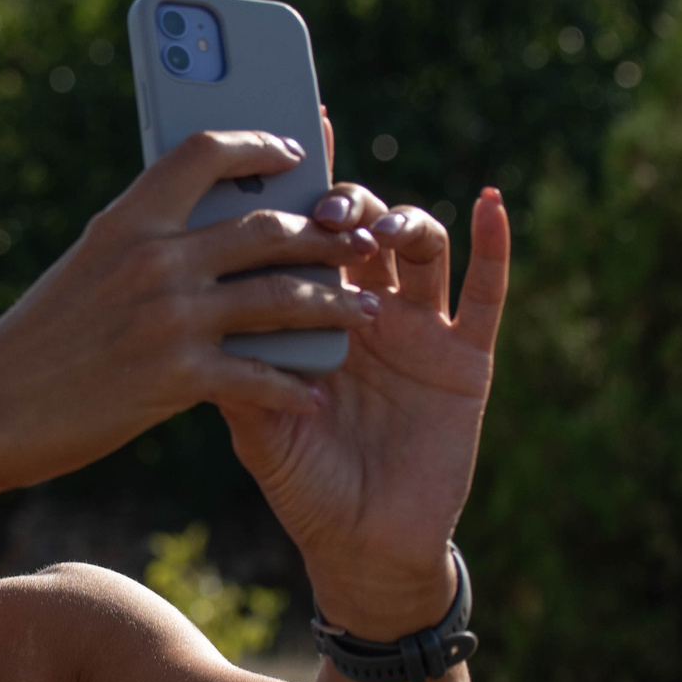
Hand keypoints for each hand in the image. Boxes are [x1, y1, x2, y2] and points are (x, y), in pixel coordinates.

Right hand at [0, 130, 383, 495]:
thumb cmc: (40, 341)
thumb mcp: (85, 268)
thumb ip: (143, 243)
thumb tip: (203, 230)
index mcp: (128, 220)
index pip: (205, 151)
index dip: (260, 143)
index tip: (294, 151)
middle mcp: (153, 257)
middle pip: (268, 226)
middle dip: (328, 233)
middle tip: (363, 241)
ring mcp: (168, 317)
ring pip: (281, 297)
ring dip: (336, 305)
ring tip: (368, 314)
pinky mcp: (176, 378)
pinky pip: (260, 374)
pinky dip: (294, 385)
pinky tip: (313, 393)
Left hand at [220, 177, 508, 637]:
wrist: (361, 545)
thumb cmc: (304, 482)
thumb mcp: (255, 423)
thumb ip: (233, 366)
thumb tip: (188, 308)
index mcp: (316, 313)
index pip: (308, 235)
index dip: (305, 184)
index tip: (287, 136)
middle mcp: (370, 308)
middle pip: (365, 227)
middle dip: (347, 206)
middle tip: (322, 213)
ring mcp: (422, 329)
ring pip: (420, 246)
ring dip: (401, 222)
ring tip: (377, 232)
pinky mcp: (466, 357)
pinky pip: (487, 292)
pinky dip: (493, 244)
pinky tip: (488, 204)